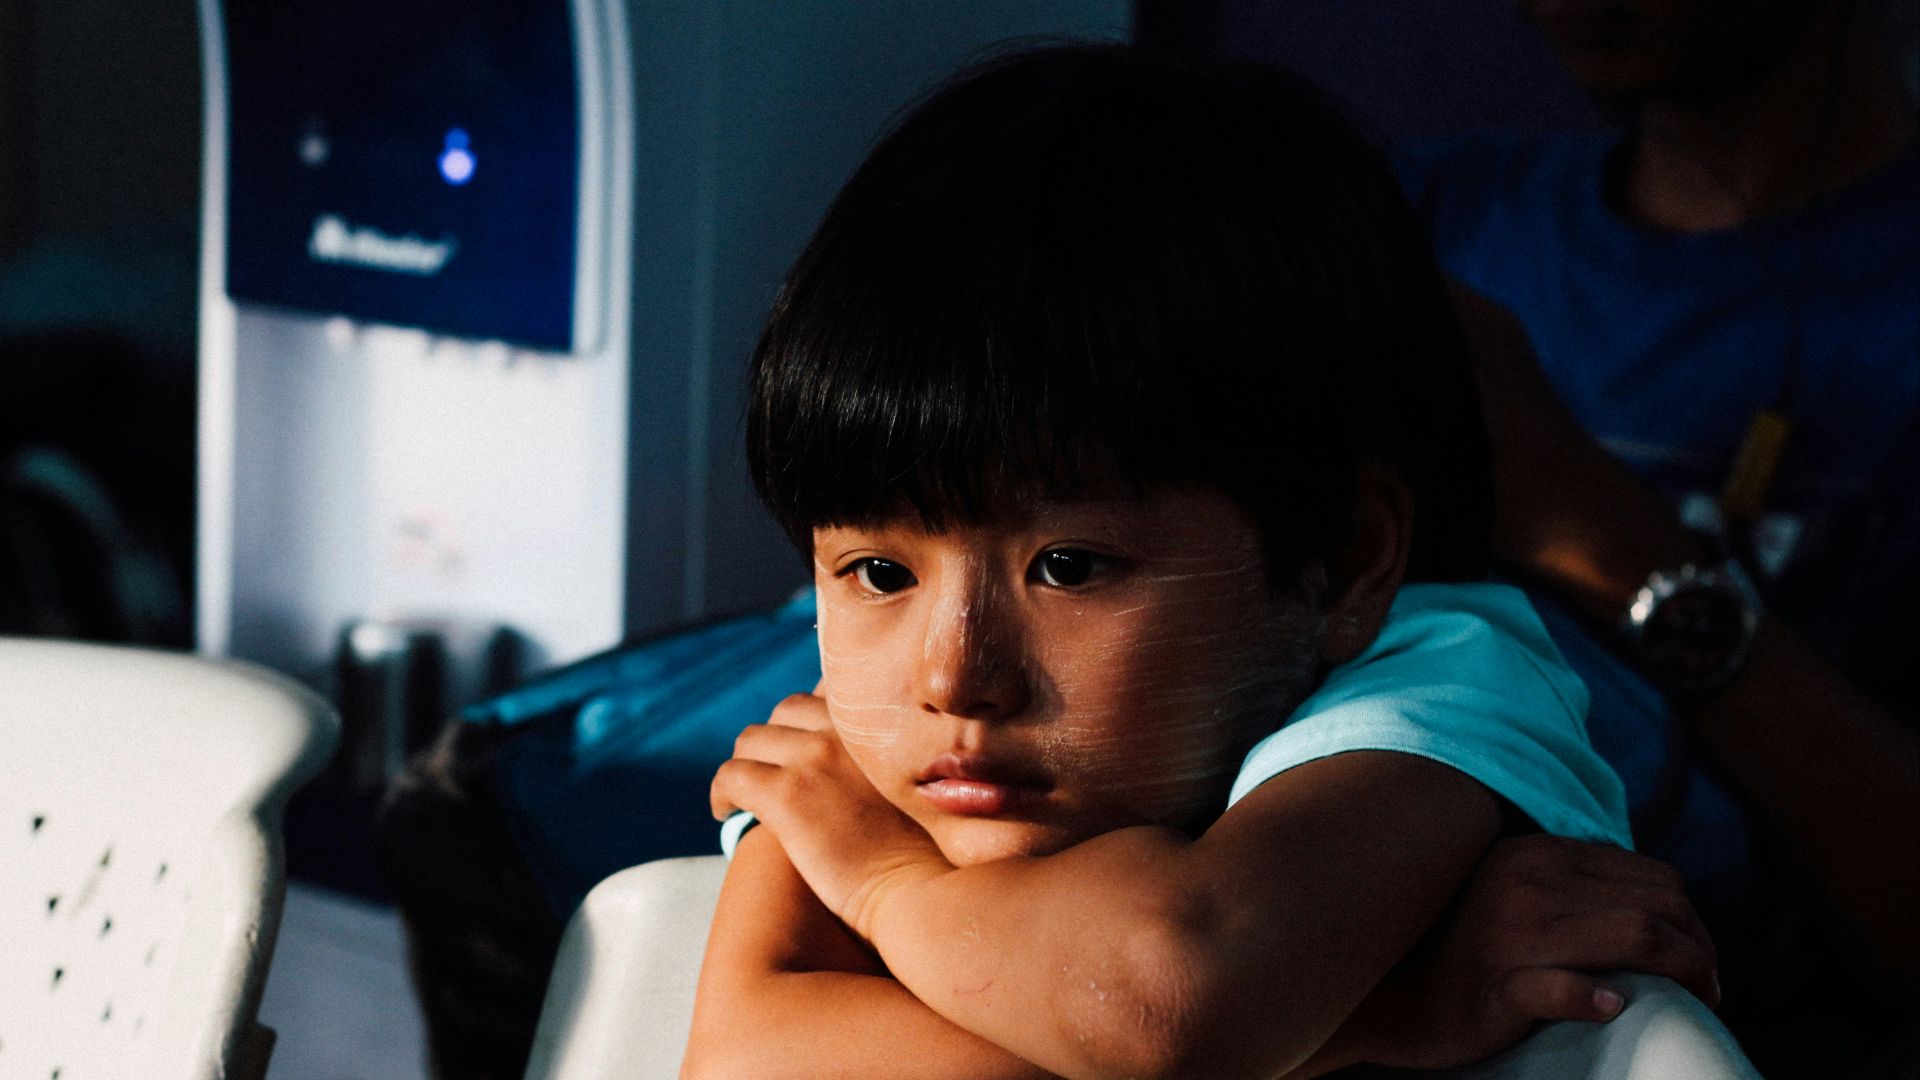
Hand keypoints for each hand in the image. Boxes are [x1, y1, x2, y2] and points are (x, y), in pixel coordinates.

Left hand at [711, 693, 949, 940]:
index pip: (829, 693)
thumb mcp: (921, 785)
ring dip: (746, 764)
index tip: (805, 750)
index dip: (810, 723)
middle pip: (786, 712)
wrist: (923, 890)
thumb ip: (895, 759)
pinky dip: (723, 793)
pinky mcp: (786, 794)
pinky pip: (732, 776)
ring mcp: (814, 757)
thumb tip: (862, 767)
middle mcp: (847, 728)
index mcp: (881, 723)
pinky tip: (727, 814)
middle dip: (774, 741)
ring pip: (751, 741)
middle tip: (770, 775)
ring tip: (745, 796)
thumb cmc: (931, 854)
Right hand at [1340, 834, 1719, 1070]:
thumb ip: (1573, 887)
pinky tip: (1612, 1007)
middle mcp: (1528, 882)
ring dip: (1684, 974)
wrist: (1391, 996)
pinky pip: (1558, 988)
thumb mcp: (1518, 899)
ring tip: (1697, 1002)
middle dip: (1702, 950)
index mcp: (1537, 855)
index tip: (1702, 961)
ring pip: (1634, 937)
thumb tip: (1658, 904)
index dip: (1694, 920)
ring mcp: (1510, 933)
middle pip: (1657, 905)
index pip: (1653, 875)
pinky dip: (1593, 997)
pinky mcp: (1495, 985)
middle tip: (1710, 989)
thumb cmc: (1469, 954)